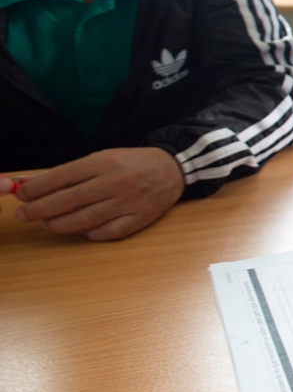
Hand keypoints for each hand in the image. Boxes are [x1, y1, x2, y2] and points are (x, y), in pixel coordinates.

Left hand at [10, 148, 184, 239]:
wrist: (172, 169)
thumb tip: (29, 183)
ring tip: (46, 224)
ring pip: (83, 220)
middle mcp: (116, 182)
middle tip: (22, 215)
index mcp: (104, 162)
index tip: (21, 196)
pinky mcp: (139, 219)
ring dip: (58, 225)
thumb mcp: (100, 158)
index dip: (36, 189)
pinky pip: (107, 233)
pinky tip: (80, 229)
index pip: (61, 177)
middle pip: (68, 201)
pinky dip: (89, 233)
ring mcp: (128, 202)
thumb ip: (66, 172)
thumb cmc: (131, 163)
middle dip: (38, 209)